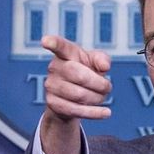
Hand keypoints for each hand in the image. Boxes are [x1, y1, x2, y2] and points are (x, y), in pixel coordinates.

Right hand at [40, 35, 111, 153]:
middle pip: (79, 76)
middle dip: (99, 84)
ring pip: (80, 95)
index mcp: (66, 53)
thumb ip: (102, 59)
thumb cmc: (86, 72)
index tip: (45, 41)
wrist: (73, 95)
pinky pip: (76, 110)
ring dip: (97, 98)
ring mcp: (51, 86)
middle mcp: (54, 67)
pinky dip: (94, 113)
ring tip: (101, 96)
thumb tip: (104, 67)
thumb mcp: (96, 62)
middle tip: (107, 86)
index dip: (52, 42)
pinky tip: (106, 113)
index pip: (59, 46)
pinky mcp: (53, 103)